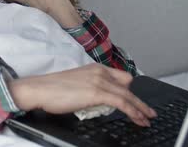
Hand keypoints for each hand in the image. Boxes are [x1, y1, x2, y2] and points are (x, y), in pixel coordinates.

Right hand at [8, 63, 156, 126]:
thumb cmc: (52, 89)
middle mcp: (100, 71)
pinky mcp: (97, 92)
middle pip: (128, 86)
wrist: (40, 89)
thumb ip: (91, 88)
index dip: (131, 91)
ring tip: (146, 119)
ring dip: (140, 109)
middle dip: (139, 101)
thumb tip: (100, 100)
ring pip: (128, 95)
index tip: (137, 101)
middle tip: (148, 112)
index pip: (122, 77)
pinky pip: (121, 102)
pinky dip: (132, 111)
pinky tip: (137, 118)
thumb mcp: (77, 84)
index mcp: (95, 68)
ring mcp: (99, 81)